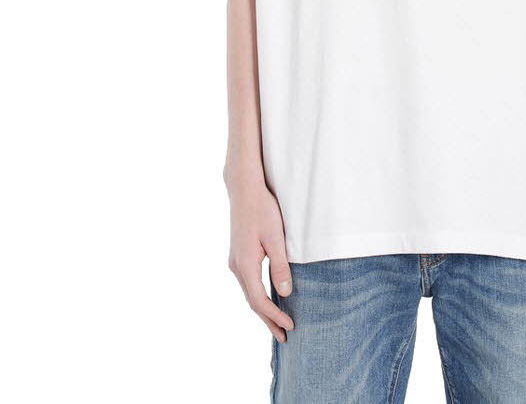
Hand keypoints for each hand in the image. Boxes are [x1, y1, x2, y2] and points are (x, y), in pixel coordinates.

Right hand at [227, 181, 294, 340]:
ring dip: (263, 310)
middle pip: (252, 302)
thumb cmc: (263, 210)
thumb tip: (284, 293)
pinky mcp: (238, 255)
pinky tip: (269, 298)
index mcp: (245, 265)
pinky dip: (258, 296)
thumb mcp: (276, 238)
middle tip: (284, 337)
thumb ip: (280, 266)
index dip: (274, 316)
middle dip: (268, 320)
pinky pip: (248, 283)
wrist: (244, 190)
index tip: (290, 327)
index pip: (259, 301)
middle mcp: (236, 266)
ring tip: (278, 323)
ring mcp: (235, 261)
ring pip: (249, 293)